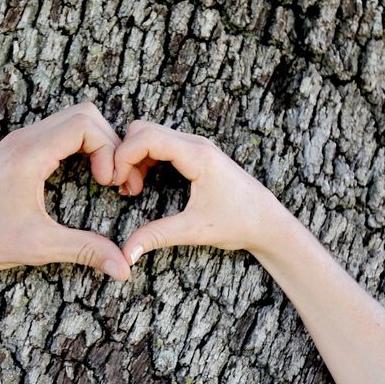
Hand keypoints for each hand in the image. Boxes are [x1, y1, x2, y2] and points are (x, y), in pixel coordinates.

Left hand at [0, 103, 131, 279]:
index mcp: (29, 153)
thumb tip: (124, 268)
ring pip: (71, 119)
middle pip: (83, 114)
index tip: (109, 183)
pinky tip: (83, 174)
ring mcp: (19, 141)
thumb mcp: (40, 246)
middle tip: (113, 179)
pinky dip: (79, 145)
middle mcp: (24, 138)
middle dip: (108, 142)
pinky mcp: (16, 149)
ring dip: (94, 142)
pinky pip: (57, 131)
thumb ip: (86, 250)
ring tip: (102, 177)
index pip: (85, 124)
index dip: (108, 149)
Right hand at [113, 120, 279, 264]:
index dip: (123, 156)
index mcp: (198, 155)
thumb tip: (127, 254)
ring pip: (149, 135)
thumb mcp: (195, 230)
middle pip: (144, 130)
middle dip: (125, 155)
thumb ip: (157, 237)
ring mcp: (195, 147)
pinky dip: (143, 160)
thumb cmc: (239, 222)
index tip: (117, 183)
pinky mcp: (194, 154)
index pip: (148, 137)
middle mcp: (196, 144)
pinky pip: (159, 145)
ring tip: (133, 189)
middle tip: (125, 188)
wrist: (267, 221)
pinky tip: (142, 184)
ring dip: (133, 158)